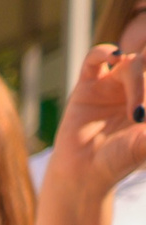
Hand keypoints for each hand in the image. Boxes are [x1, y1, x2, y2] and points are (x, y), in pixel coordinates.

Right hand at [51, 45, 145, 201]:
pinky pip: (96, 58)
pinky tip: (115, 55)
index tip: (143, 112)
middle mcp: (136, 87)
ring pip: (130, 63)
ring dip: (137, 81)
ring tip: (136, 115)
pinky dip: (105, 51)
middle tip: (142, 118)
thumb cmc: (120, 160)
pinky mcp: (87, 85)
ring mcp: (112, 84)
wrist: (85, 173)